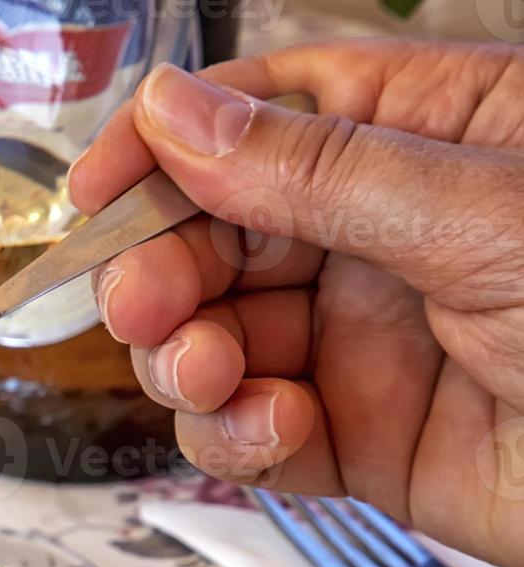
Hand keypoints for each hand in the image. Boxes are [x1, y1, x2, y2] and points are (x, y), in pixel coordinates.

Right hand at [70, 40, 523, 566]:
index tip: (99, 189)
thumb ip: (316, 170)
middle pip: (215, 233)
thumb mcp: (483, 214)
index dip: (169, 145)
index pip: (265, 115)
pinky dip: (235, 437)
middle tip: (145, 304)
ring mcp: (362, 340)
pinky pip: (250, 431)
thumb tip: (179, 113)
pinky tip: (273, 430)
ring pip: (213, 337)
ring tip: (212, 376)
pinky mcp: (356, 439)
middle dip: (163, 270)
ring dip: (187, 360)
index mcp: (428, 138)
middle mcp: (380, 235)